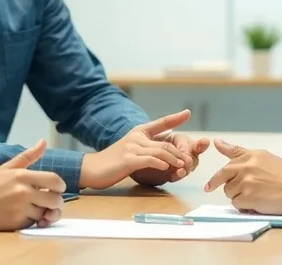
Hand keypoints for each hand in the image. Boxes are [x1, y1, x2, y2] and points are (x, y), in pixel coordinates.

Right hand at [0, 139, 65, 230]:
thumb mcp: (8, 168)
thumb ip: (28, 156)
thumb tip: (44, 141)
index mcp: (22, 176)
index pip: (54, 180)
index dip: (60, 186)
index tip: (57, 188)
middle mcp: (23, 192)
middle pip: (56, 200)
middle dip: (55, 202)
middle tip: (48, 201)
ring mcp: (20, 208)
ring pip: (45, 212)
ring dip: (42, 212)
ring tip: (33, 207)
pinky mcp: (16, 223)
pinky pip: (34, 223)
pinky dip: (32, 221)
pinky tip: (24, 215)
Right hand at [80, 110, 195, 189]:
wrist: (92, 168)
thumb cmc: (112, 161)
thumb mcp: (130, 150)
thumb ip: (145, 148)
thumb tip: (161, 152)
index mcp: (138, 132)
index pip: (160, 123)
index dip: (175, 118)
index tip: (188, 112)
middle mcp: (136, 137)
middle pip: (165, 143)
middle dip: (180, 153)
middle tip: (190, 162)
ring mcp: (132, 148)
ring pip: (160, 152)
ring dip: (174, 160)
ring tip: (183, 167)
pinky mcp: (128, 160)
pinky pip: (149, 160)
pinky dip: (160, 164)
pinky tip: (166, 168)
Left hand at [203, 139, 281, 215]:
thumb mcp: (265, 158)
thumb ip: (240, 152)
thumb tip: (217, 142)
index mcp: (253, 155)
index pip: (232, 155)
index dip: (218, 163)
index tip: (208, 170)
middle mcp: (248, 166)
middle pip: (223, 175)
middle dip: (216, 182)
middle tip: (209, 188)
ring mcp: (247, 181)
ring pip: (229, 191)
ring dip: (236, 196)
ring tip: (251, 196)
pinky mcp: (249, 196)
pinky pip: (236, 203)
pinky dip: (243, 206)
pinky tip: (254, 204)